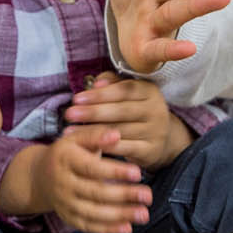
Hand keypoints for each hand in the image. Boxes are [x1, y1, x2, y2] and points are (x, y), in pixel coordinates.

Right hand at [38, 127, 150, 232]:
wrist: (39, 176)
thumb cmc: (67, 153)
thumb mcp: (76, 138)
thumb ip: (96, 134)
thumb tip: (116, 135)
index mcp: (65, 160)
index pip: (91, 168)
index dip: (115, 171)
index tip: (138, 173)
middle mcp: (62, 183)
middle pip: (95, 192)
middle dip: (123, 195)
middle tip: (147, 195)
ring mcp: (64, 203)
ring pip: (93, 212)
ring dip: (120, 215)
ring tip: (143, 214)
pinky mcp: (68, 217)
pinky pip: (88, 226)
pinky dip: (108, 230)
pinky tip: (127, 229)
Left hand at [63, 72, 190, 169]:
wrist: (163, 137)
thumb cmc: (136, 110)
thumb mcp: (129, 93)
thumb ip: (112, 83)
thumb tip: (97, 83)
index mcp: (150, 91)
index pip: (124, 90)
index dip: (100, 94)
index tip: (77, 98)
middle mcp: (156, 110)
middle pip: (122, 110)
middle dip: (93, 112)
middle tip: (69, 114)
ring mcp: (155, 131)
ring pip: (120, 131)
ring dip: (93, 131)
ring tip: (70, 132)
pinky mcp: (150, 150)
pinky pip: (125, 149)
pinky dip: (105, 147)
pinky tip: (88, 146)